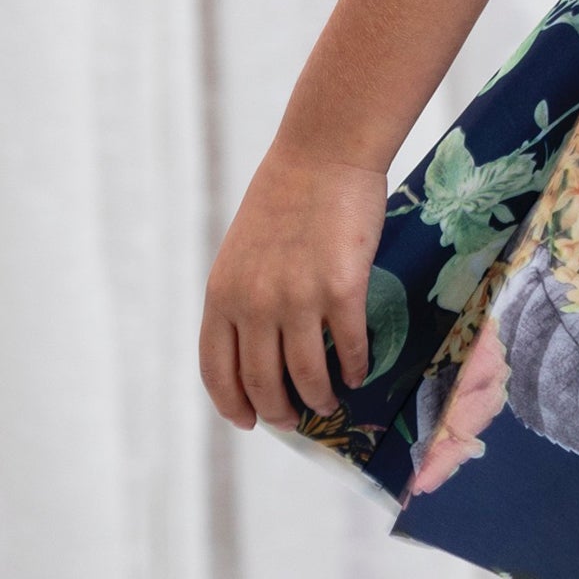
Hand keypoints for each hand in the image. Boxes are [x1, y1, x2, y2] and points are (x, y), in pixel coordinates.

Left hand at [199, 149, 386, 430]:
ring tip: (331, 402)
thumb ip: (242, 298)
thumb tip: (257, 349)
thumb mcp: (242, 252)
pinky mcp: (341, 290)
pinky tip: (361, 372)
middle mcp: (254, 303)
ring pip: (307, 375)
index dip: (232, 404)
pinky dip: (357, 368)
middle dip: (280, 412)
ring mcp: (297, 299)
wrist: (322, 157)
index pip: (217, 370)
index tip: (247, 421)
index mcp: (222, 294)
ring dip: (321, 398)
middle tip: (296, 419)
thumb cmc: (284, 199)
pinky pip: (350, 348)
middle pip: (262, 382)